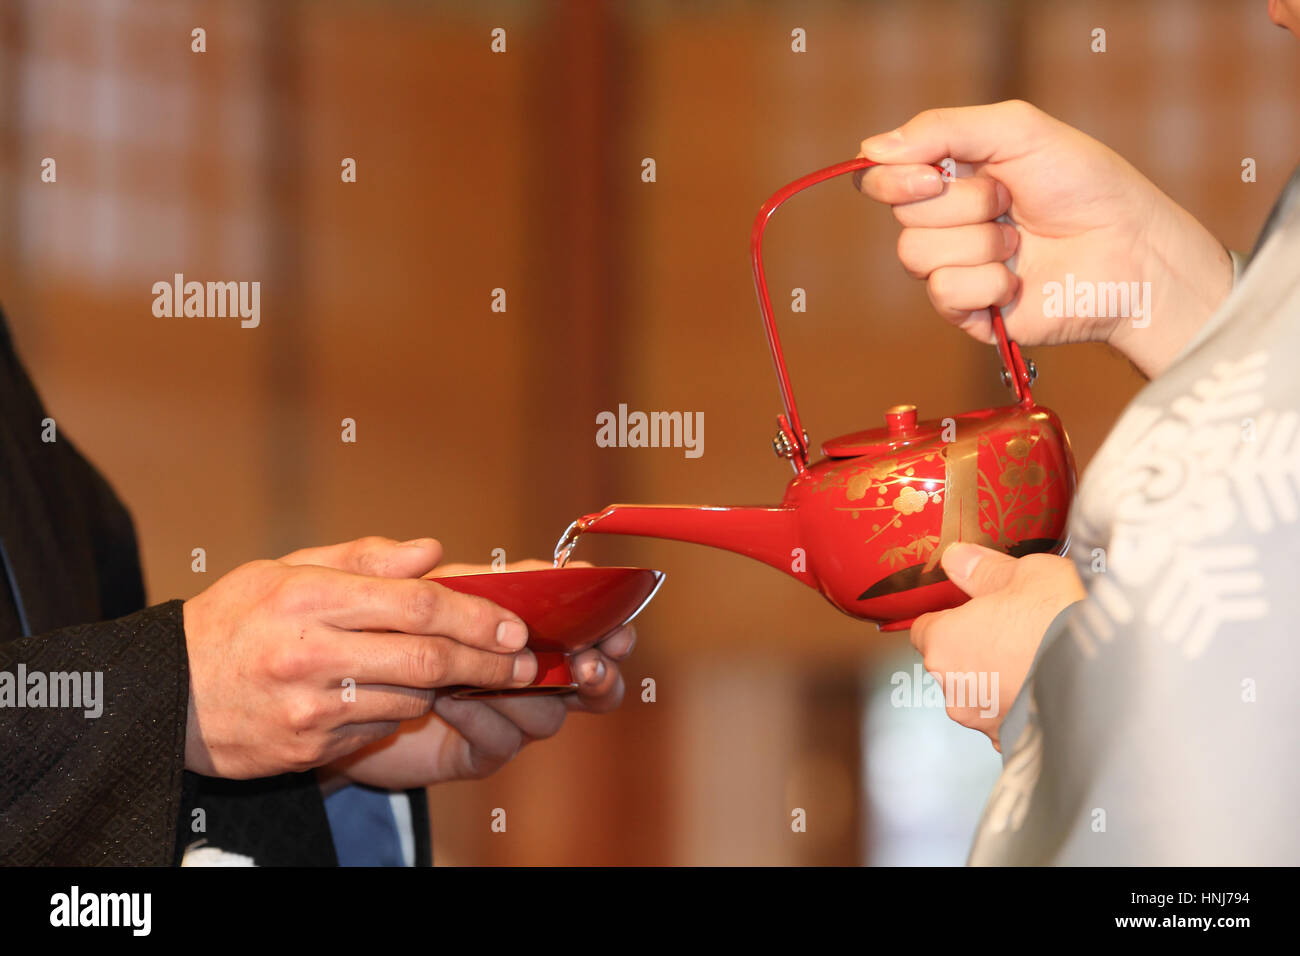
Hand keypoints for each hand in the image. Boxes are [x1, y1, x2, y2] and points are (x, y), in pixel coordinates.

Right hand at [182, 537, 537, 778]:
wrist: (164, 695)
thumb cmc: (234, 620)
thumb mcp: (286, 569)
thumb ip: (365, 558)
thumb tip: (432, 551)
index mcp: (310, 597)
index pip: (417, 604)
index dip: (477, 617)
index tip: (515, 626)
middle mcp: (311, 653)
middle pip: (427, 660)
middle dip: (488, 663)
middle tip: (525, 664)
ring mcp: (309, 709)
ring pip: (410, 698)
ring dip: (445, 687)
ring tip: (460, 673)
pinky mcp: (308, 749)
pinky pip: (379, 727)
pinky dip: (399, 710)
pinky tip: (394, 694)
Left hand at [322, 559, 635, 789]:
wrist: (337, 705)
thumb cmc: (370, 640)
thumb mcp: (380, 596)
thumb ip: (401, 569)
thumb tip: (429, 547)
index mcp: (517, 624)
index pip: (580, 621)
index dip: (605, 620)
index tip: (615, 619)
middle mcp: (522, 670)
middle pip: (590, 677)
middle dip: (598, 671)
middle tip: (586, 663)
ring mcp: (505, 713)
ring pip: (548, 712)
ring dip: (525, 693)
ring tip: (490, 675)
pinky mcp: (479, 750)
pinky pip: (502, 741)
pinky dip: (482, 719)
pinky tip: (450, 703)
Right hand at [855, 100, 1232, 377]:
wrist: (1131, 252)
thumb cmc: (1087, 186)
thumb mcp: (1017, 131)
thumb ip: (942, 128)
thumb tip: (869, 150)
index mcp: (952, 174)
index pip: (883, 176)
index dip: (893, 177)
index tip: (932, 174)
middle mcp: (946, 221)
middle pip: (901, 214)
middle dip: (961, 203)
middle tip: (1009, 201)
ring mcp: (954, 267)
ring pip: (916, 255)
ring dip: (978, 243)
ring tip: (1020, 241)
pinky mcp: (967, 312)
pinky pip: (943, 293)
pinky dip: (986, 282)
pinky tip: (1019, 279)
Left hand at [909, 543, 1083, 750]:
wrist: (1118, 679)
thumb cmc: (1066, 621)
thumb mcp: (1026, 575)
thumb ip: (983, 570)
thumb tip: (957, 560)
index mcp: (944, 643)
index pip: (924, 629)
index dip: (950, 616)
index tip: (974, 608)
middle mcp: (954, 689)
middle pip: (953, 661)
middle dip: (977, 646)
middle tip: (1017, 627)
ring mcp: (984, 722)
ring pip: (980, 692)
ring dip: (1000, 677)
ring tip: (1042, 655)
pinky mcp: (1013, 745)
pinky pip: (1007, 717)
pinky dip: (1022, 703)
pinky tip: (1051, 684)